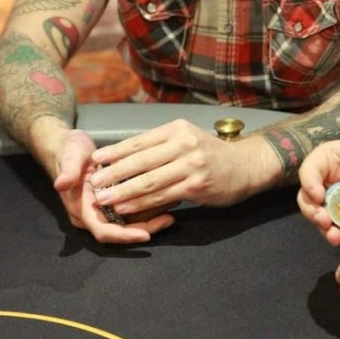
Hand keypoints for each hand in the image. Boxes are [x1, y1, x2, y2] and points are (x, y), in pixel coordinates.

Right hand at [53, 129, 174, 243]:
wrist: (68, 146)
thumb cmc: (68, 151)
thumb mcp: (69, 157)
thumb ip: (67, 171)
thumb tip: (61, 183)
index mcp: (81, 209)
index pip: (103, 230)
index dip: (124, 235)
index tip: (145, 235)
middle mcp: (93, 214)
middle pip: (120, 230)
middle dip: (145, 228)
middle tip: (168, 220)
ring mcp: (104, 208)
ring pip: (129, 221)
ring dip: (151, 217)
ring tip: (174, 205)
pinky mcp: (113, 199)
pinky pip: (132, 208)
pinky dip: (149, 204)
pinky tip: (167, 195)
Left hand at [90, 119, 269, 216]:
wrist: (245, 166)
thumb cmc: (210, 154)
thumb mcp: (187, 139)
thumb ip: (161, 146)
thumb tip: (125, 158)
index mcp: (177, 129)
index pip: (139, 141)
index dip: (115, 151)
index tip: (95, 159)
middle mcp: (184, 144)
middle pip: (141, 160)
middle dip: (114, 172)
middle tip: (94, 181)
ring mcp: (191, 165)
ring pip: (149, 181)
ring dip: (123, 191)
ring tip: (104, 198)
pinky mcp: (197, 186)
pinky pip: (163, 196)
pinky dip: (142, 204)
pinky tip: (127, 208)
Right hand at [297, 139, 339, 247]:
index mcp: (331, 160)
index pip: (310, 170)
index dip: (309, 183)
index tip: (319, 196)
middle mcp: (330, 183)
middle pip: (308, 198)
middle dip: (313, 211)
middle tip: (324, 220)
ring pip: (321, 219)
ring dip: (325, 229)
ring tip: (335, 236)